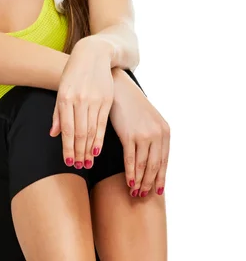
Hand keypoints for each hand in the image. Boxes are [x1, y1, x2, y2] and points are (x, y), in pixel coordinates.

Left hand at [49, 39, 114, 169]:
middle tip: (79, 166)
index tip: (69, 162)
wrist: (93, 54)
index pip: (66, 129)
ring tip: (88, 162)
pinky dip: (100, 139)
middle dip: (79, 152)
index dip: (67, 147)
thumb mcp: (62, 89)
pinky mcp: (106, 100)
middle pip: (79, 132)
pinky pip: (103, 124)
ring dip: (89, 149)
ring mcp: (94, 100)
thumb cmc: (74, 73)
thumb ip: (57, 113)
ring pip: (91, 130)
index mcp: (65, 98)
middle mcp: (79, 100)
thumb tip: (53, 134)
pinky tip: (97, 150)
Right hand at [110, 69, 169, 197]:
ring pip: (143, 166)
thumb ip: (154, 137)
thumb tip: (152, 160)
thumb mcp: (149, 120)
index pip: (164, 161)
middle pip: (155, 166)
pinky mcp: (130, 135)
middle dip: (149, 183)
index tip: (156, 190)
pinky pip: (131, 160)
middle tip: (144, 196)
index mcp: (165, 131)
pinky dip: (130, 174)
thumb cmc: (132, 105)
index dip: (160, 178)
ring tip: (135, 192)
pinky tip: (128, 182)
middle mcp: (158, 134)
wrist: (119, 88)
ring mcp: (144, 135)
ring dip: (140, 182)